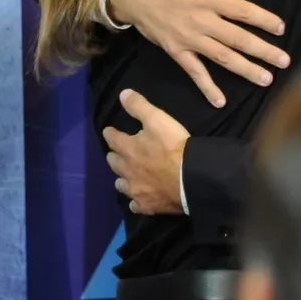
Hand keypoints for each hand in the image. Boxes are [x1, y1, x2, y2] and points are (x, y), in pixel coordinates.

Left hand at [103, 89, 189, 215]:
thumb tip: (122, 94)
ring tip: (125, 176)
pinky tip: (136, 200)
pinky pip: (135, 205)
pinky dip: (134, 201)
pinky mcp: (147, 205)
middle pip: (114, 162)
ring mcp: (136, 190)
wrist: (191, 178)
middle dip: (114, 156)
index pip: (112, 139)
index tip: (109, 131)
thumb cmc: (174, 146)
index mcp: (128, 148)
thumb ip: (139, 106)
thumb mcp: (158, 119)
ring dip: (122, 178)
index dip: (110, 133)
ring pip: (121, 184)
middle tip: (117, 153)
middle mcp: (127, 170)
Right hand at [107, 0, 290, 107]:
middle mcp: (201, 21)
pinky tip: (220, 101)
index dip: (264, 20)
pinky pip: (194, 71)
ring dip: (245, 69)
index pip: (242, 11)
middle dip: (263, 51)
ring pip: (222, 57)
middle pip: (238, 38)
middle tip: (284, 62)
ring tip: (266, 80)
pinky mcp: (176, 50)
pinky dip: (207, 87)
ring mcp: (189, 38)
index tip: (281, 28)